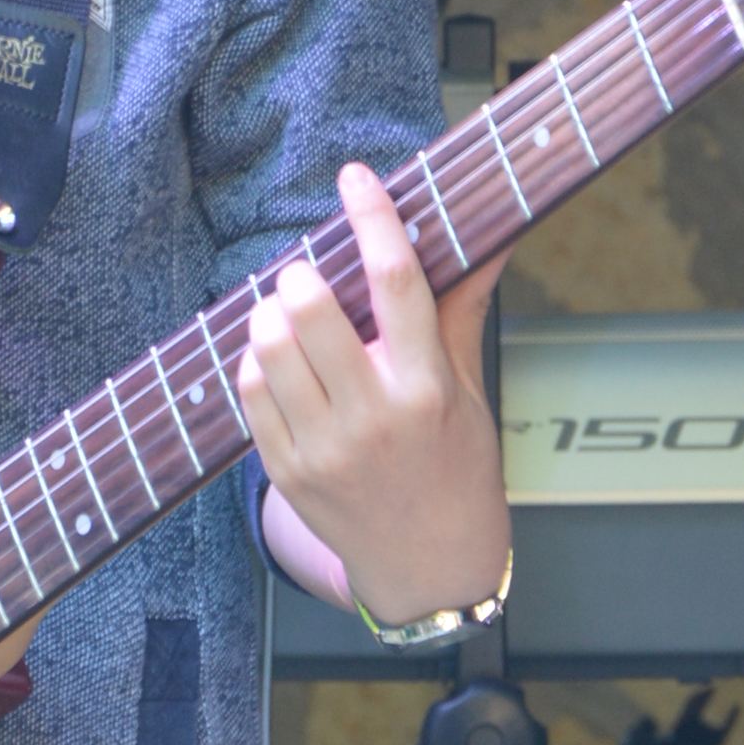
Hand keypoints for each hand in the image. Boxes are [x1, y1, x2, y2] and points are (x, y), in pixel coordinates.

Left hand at [239, 161, 509, 628]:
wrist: (431, 566)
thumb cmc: (456, 468)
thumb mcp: (469, 389)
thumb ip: (463, 309)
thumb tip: (493, 237)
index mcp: (428, 388)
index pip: (397, 282)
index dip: (372, 218)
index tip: (355, 178)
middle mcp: (374, 418)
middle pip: (313, 311)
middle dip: (302, 276)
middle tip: (308, 275)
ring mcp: (325, 449)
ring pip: (269, 348)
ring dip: (271, 315)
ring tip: (288, 318)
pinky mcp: (288, 472)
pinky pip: (250, 392)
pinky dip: (256, 363)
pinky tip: (278, 365)